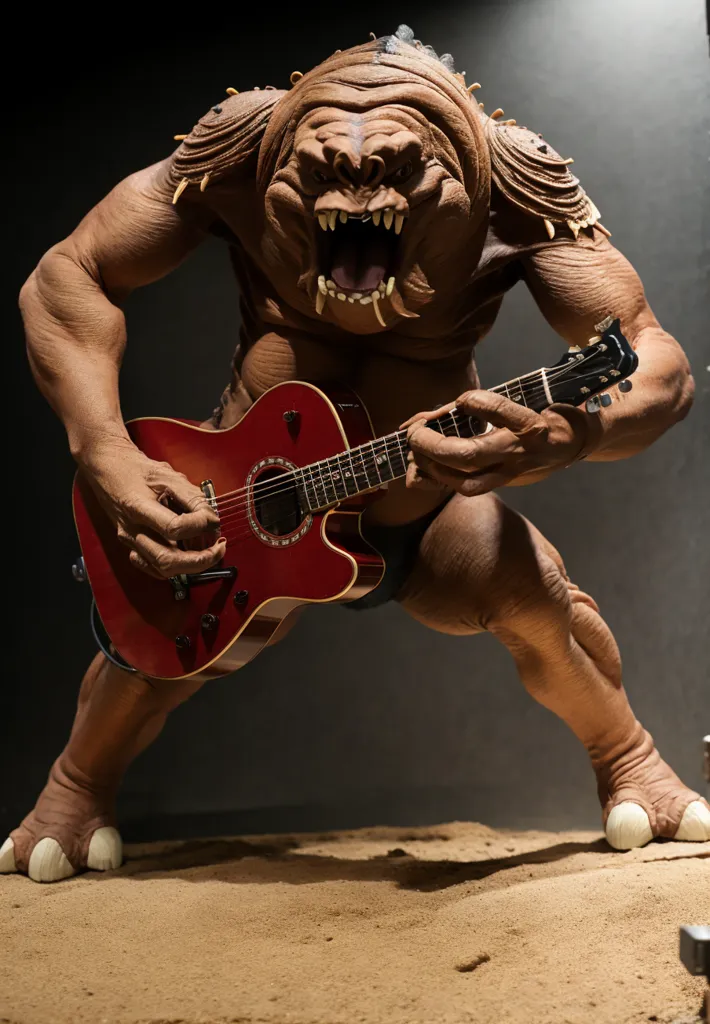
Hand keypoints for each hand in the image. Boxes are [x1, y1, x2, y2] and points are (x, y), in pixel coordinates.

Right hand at [81, 441, 224, 577]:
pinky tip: (188, 557)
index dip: (199, 525)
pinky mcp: (132, 546)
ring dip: (191, 566)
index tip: (212, 519)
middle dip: (201, 560)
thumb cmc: (135, 469)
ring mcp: (130, 541)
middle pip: (168, 560)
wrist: (107, 468)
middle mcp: (132, 529)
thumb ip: (192, 498)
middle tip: (219, 549)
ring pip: (162, 569)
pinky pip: (153, 568)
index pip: (174, 528)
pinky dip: (175, 567)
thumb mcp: (167, 475)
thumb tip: (212, 519)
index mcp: (138, 507)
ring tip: (208, 552)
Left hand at [402, 390, 585, 495]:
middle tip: (415, 432)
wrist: (570, 443)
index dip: (476, 404)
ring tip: (416, 452)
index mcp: (531, 425)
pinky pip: (466, 489)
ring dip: (433, 467)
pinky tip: (423, 469)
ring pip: (466, 482)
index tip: (462, 399)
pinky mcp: (504, 483)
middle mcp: (521, 452)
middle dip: (433, 445)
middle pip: (471, 455)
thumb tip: (447, 409)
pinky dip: (438, 480)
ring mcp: (512, 473)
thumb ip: (486, 404)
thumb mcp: (525, 398)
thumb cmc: (543, 414)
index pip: (501, 413)